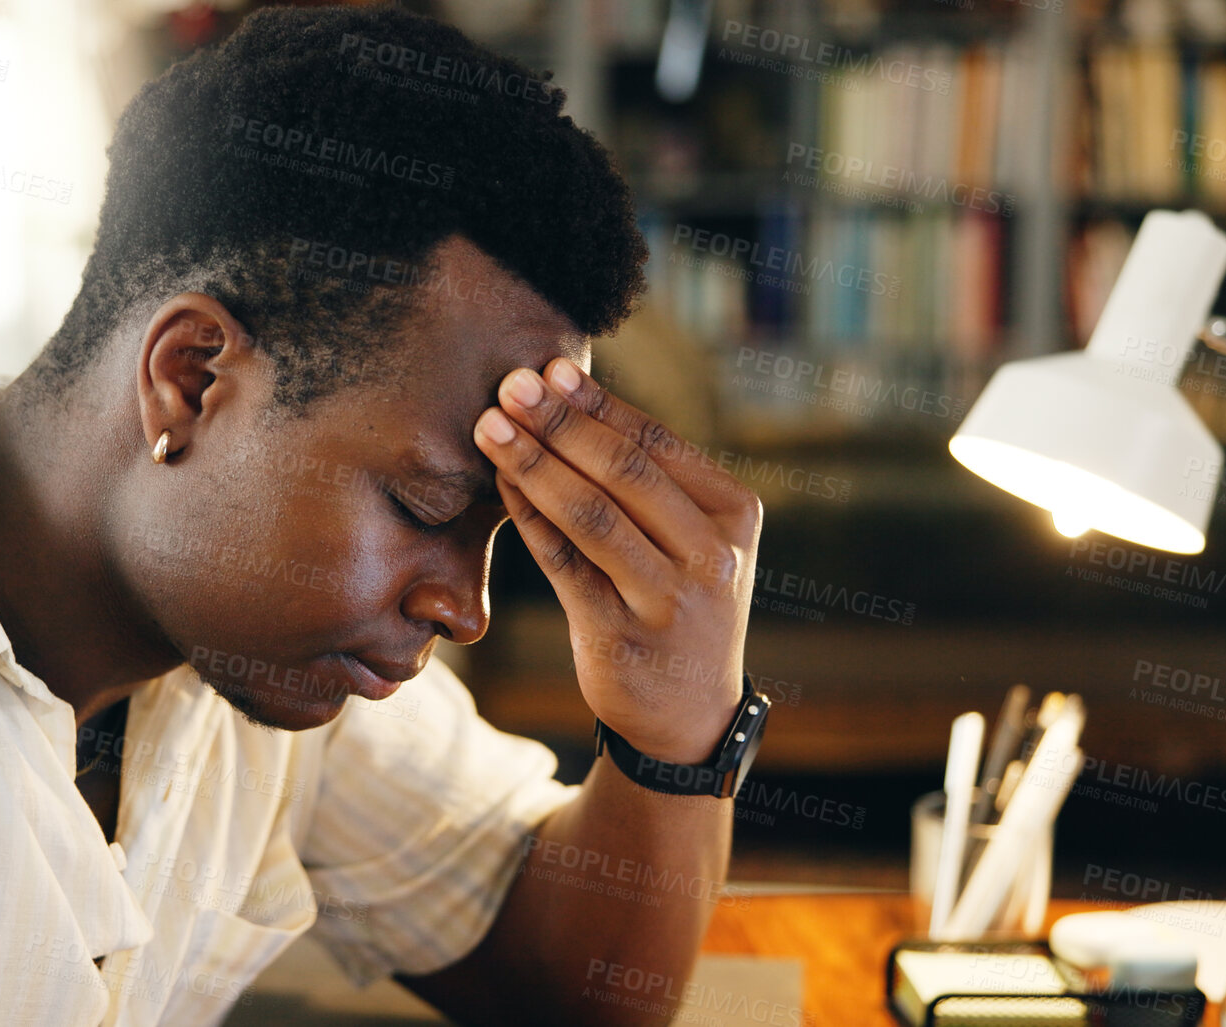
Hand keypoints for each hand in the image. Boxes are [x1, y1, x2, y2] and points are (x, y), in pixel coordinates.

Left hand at [474, 358, 761, 764]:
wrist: (689, 713)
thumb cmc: (677, 603)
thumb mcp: (691, 539)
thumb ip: (648, 480)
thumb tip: (565, 393)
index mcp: (735, 514)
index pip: (657, 442)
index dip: (597, 403)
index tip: (549, 369)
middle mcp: (712, 555)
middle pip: (624, 471)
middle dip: (560, 422)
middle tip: (511, 385)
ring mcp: (669, 599)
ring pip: (591, 514)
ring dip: (533, 463)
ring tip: (490, 426)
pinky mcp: (621, 635)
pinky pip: (563, 563)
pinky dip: (528, 517)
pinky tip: (500, 484)